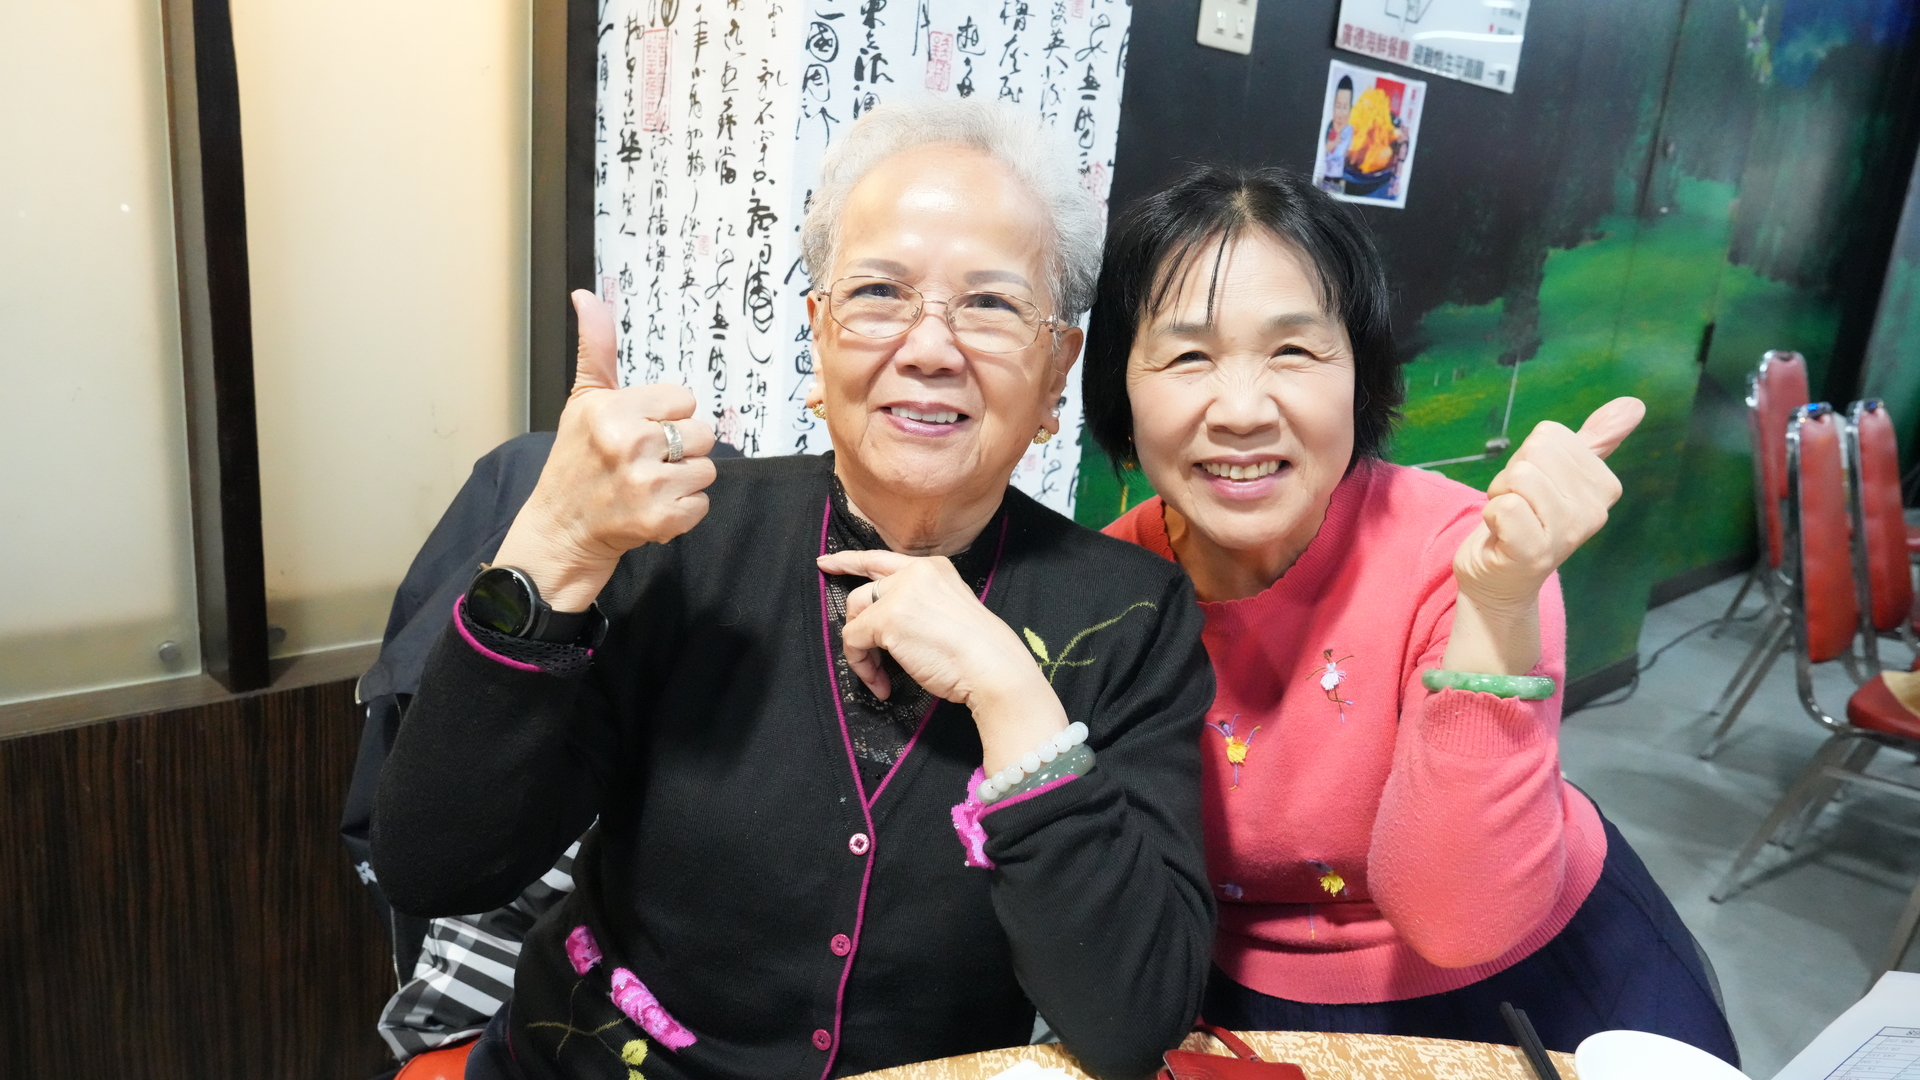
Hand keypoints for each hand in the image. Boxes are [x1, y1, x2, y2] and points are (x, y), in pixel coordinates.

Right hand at [491, 291, 717, 610]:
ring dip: (683, 481)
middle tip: (644, 463)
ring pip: (707, 470)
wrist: (561, 531)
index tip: (638, 433)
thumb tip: (586, 295)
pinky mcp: (660, 519)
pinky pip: (702, 505)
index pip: (684, 400)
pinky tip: (651, 510)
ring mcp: (645, 484)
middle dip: (680, 449)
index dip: (666, 418)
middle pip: (702, 433)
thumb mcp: (583, 401)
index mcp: (611, 410)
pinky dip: (682, 513)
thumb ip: (596, 349)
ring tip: (647, 486)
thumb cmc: (575, 463)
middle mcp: (628, 444)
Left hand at [816, 549, 1067, 773]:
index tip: (825, 562)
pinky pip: (854, 641)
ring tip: (880, 676)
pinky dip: (862, 665)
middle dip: (857, 623)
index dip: (850, 561)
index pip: (882, 559)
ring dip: (862, 651)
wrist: (993, 666)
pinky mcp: (887, 619)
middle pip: (864, 593)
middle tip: (863, 654)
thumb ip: (918, 604)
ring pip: (856, 618)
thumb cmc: (979, 651)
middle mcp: (914, 571)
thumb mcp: (949, 610)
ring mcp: (899, 593)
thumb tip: (881, 624)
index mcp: (933, 567)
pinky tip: (881, 682)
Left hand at [1442, 397, 1643, 674]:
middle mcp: (1593, 511)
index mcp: (1604, 486)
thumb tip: (1634, 404)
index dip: (1528, 458)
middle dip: (1511, 477)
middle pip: (1533, 453)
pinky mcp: (1536, 552)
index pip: (1550, 436)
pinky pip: (1507, 506)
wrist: (1499, 579)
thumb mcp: (1560, 475)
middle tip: (1516, 507)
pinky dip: (1491, 515)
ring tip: (1508, 521)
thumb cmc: (1526, 521)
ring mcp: (1567, 534)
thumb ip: (1597, 440)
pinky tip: (1501, 536)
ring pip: (1520, 477)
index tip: (1531, 491)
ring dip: (1499, 496)